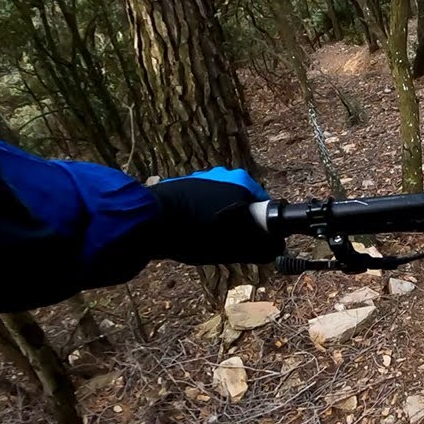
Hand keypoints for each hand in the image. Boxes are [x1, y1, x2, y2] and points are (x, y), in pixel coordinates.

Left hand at [148, 167, 283, 265]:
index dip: (260, 226)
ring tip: (205, 240)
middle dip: (237, 222)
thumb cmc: (196, 232)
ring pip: (218, 203)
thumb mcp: (232, 247)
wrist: (149, 220)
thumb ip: (258, 247)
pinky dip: (197, 214)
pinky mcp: (181, 184)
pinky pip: (198, 202)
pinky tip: (188, 231)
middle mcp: (225, 175)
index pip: (262, 206)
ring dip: (216, 218)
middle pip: (240, 203)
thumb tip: (275, 248)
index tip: (253, 243)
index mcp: (242, 184)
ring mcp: (201, 178)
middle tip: (229, 244)